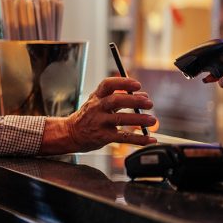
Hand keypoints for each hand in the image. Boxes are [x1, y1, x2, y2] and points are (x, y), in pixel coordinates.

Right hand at [39, 76, 156, 153]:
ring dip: (139, 119)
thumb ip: (119, 98)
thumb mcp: (98, 103)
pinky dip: (139, 139)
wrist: (70, 133)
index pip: (108, 84)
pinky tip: (149, 139)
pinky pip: (123, 137)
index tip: (137, 85)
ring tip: (152, 120)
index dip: (123, 83)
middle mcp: (97, 108)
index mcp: (96, 97)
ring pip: (121, 119)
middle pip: (116, 101)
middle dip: (135, 101)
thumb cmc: (87, 117)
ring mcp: (99, 122)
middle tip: (149, 103)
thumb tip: (144, 96)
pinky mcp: (103, 137)